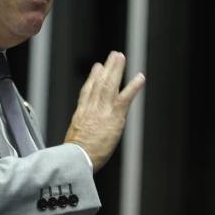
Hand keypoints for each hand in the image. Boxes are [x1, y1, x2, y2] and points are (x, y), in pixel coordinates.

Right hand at [64, 51, 144, 172]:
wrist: (76, 158)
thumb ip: (81, 132)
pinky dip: (133, 86)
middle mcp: (91, 108)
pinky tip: (140, 77)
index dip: (92, 78)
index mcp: (81, 114)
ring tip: (121, 57)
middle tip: (113, 55)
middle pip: (99, 83)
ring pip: (110, 84)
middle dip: (107, 68)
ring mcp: (103, 110)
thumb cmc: (75, 156)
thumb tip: (81, 137)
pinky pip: (125, 98)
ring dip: (116, 69)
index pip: (87, 91)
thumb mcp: (73, 139)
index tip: (96, 67)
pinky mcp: (114, 116)